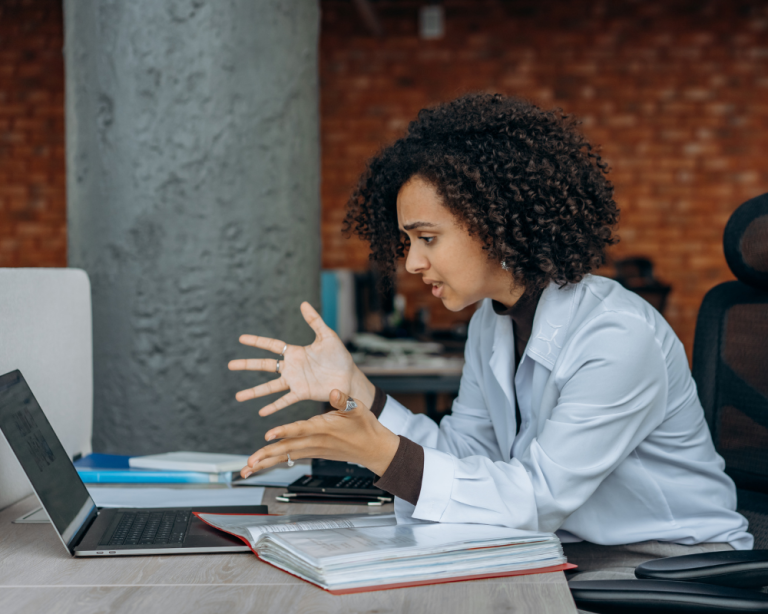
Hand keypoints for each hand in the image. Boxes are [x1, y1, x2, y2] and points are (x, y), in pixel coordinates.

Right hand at [229, 302, 374, 415]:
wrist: (350, 377)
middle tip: (230, 365)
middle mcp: (291, 367)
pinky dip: (274, 406)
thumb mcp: (327, 336)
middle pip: (264, 366)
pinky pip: (285, 400)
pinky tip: (261, 413)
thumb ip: (315, 321)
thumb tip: (303, 303)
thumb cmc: (339, 356)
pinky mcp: (302, 393)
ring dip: (255, 392)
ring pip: (270, 387)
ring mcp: (295, 381)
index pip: (271, 346)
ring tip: (238, 397)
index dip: (257, 342)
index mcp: (295, 352)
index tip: (241, 339)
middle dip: (247, 365)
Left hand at [241, 389, 399, 477]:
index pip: (301, 430)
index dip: (284, 432)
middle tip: (248, 463)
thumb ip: (344, 399)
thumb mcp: (358, 408)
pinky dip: (274, 462)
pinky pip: (289, 458)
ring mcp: (312, 450)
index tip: (269, 434)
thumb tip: (334, 390)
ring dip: (265, 463)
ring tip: (246, 470)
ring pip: (285, 457)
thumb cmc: (365, 427)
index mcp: (323, 428)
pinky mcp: (311, 453)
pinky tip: (260, 465)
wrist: (373, 449)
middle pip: (287, 449)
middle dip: (266, 456)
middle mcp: (315, 442)